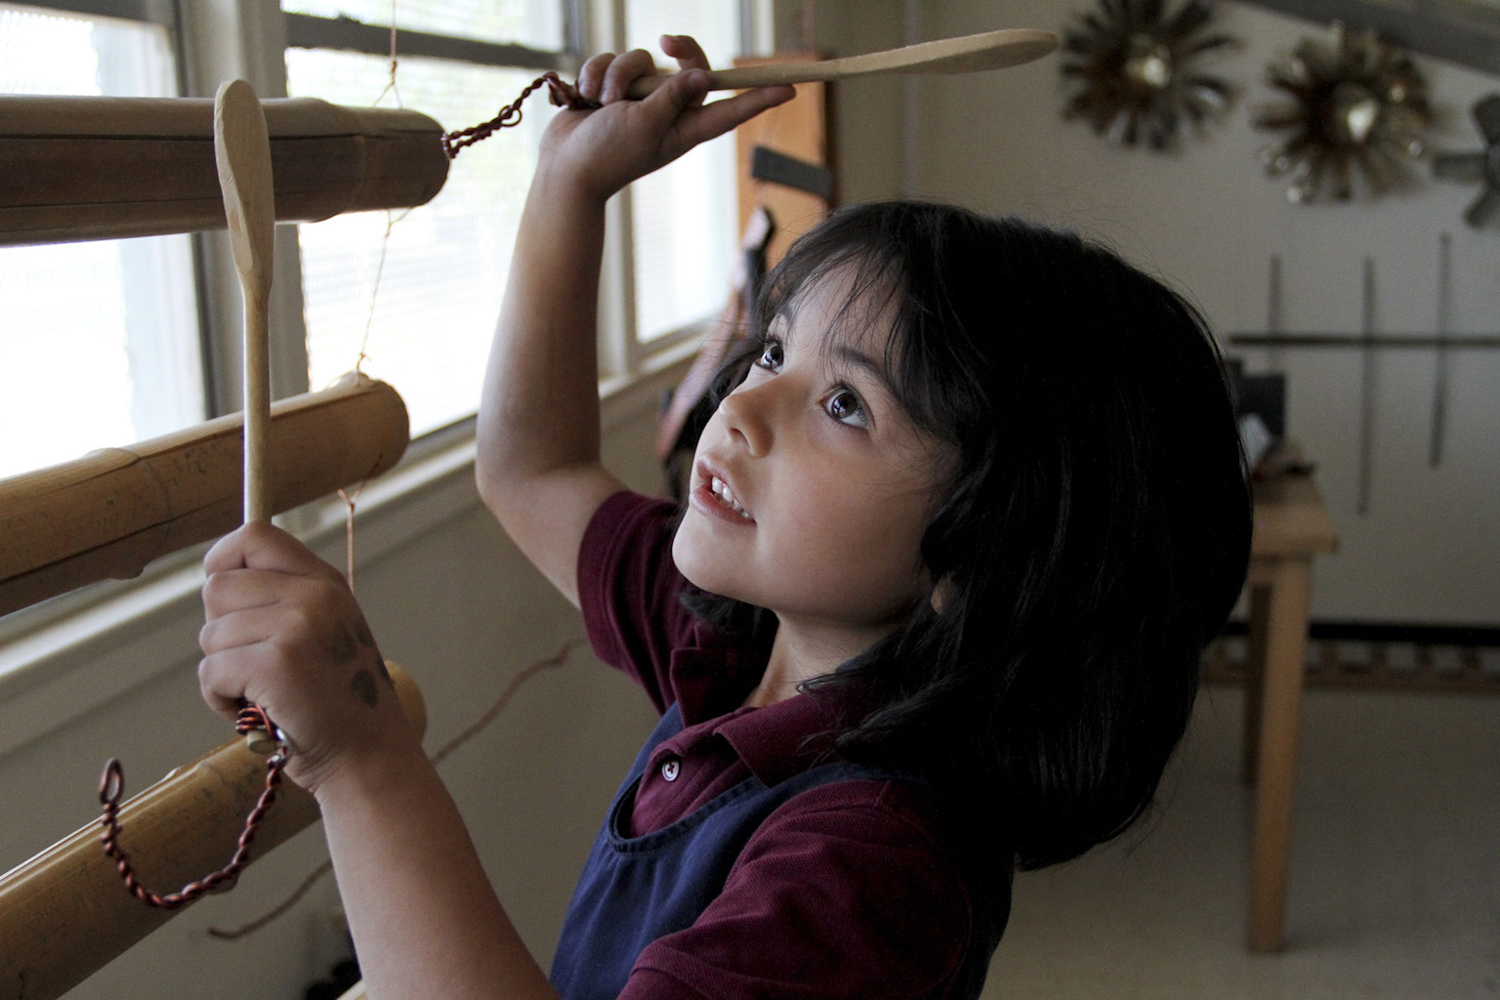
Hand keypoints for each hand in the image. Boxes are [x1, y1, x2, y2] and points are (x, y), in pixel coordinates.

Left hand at [198, 522, 418, 794]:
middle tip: (257, 664)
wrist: (368, 755)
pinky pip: (210, 671)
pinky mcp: (275, 664)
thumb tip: (218, 579)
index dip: (224, 559)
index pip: (255, 536)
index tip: (225, 596)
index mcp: (325, 582)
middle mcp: (313, 595)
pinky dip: (220, 699)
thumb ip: (285, 599)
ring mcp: (296, 627)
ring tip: (263, 693)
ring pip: (210, 635)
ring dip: (223, 672)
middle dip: (222, 632)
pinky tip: (256, 712)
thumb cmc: (336, 702)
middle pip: (217, 589)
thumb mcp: (326, 630)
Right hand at [541, 34, 793, 201]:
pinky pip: (613, 60)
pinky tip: (586, 97)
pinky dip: (597, 74)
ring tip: (604, 103)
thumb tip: (700, 75)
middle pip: (690, 65)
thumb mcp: (644, 125)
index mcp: (685, 127)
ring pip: (643, 58)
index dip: (760, 98)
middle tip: (667, 41)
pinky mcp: (613, 88)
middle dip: (678, 49)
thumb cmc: (607, 156)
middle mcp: (667, 110)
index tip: (790, 88)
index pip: (731, 108)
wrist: (563, 167)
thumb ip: (671, 98)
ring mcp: (640, 98)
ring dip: (619, 74)